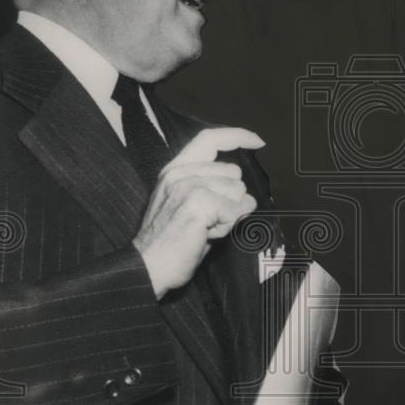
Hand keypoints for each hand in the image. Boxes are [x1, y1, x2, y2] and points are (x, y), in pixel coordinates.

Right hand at [133, 127, 264, 298]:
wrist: (147, 268)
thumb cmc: (169, 243)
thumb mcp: (186, 204)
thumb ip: (210, 187)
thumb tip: (243, 190)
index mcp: (175, 169)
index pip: (210, 138)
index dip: (237, 136)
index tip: (257, 141)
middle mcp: (180, 172)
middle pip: (234, 172)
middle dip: (231, 199)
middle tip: (208, 221)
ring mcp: (188, 185)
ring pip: (238, 191)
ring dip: (229, 215)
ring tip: (204, 228)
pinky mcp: (199, 201)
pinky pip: (236, 210)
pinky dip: (229, 225)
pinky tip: (206, 234)